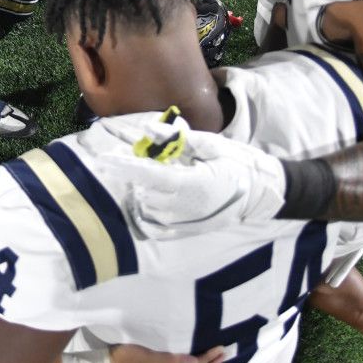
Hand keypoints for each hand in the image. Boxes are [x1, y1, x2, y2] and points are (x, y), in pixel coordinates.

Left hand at [103, 128, 286, 239]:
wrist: (261, 194)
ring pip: (147, 207)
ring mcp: (185, 223)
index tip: (101, 160)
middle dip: (143, 174)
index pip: (150, 175)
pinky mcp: (186, 232)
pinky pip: (154, 224)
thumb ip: (178, 139)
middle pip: (144, 190)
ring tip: (173, 179)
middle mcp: (186, 208)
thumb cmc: (238, 164)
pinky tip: (163, 198)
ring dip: (148, 191)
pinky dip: (150, 210)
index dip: (124, 167)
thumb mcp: (212, 144)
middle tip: (165, 162)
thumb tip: (147, 129)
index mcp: (193, 184)